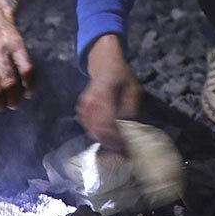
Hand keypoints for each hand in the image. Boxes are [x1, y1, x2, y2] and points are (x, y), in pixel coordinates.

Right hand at [76, 35, 140, 151]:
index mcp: (104, 93)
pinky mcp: (81, 109)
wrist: (104, 63)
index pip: (107, 121)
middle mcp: (90, 100)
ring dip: (104, 140)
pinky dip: (97, 134)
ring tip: (117, 147)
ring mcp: (84, 105)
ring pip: (91, 130)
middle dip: (110, 142)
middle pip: (97, 129)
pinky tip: (108, 137)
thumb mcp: (133, 88)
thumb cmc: (121, 75)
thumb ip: (130, 108)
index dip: (115, 137)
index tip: (125, 147)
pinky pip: (88, 127)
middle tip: (122, 152)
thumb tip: (128, 128)